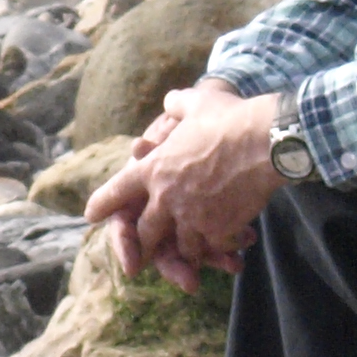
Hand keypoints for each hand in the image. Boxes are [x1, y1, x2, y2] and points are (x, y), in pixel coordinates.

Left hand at [86, 82, 278, 289]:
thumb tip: (171, 100)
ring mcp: (192, 217)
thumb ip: (177, 105)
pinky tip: (229, 245)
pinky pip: (213, 247)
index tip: (90, 215)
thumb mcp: (197, 103)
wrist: (266, 141)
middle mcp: (167, 196)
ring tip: (193, 255)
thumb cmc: (231, 118)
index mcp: (154, 168)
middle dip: (145, 242)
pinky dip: (219, 248)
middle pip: (147, 230)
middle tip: (144, 252)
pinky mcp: (219, 229)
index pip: (118, 190)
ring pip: (182, 246)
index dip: (103, 203)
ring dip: (187, 251)